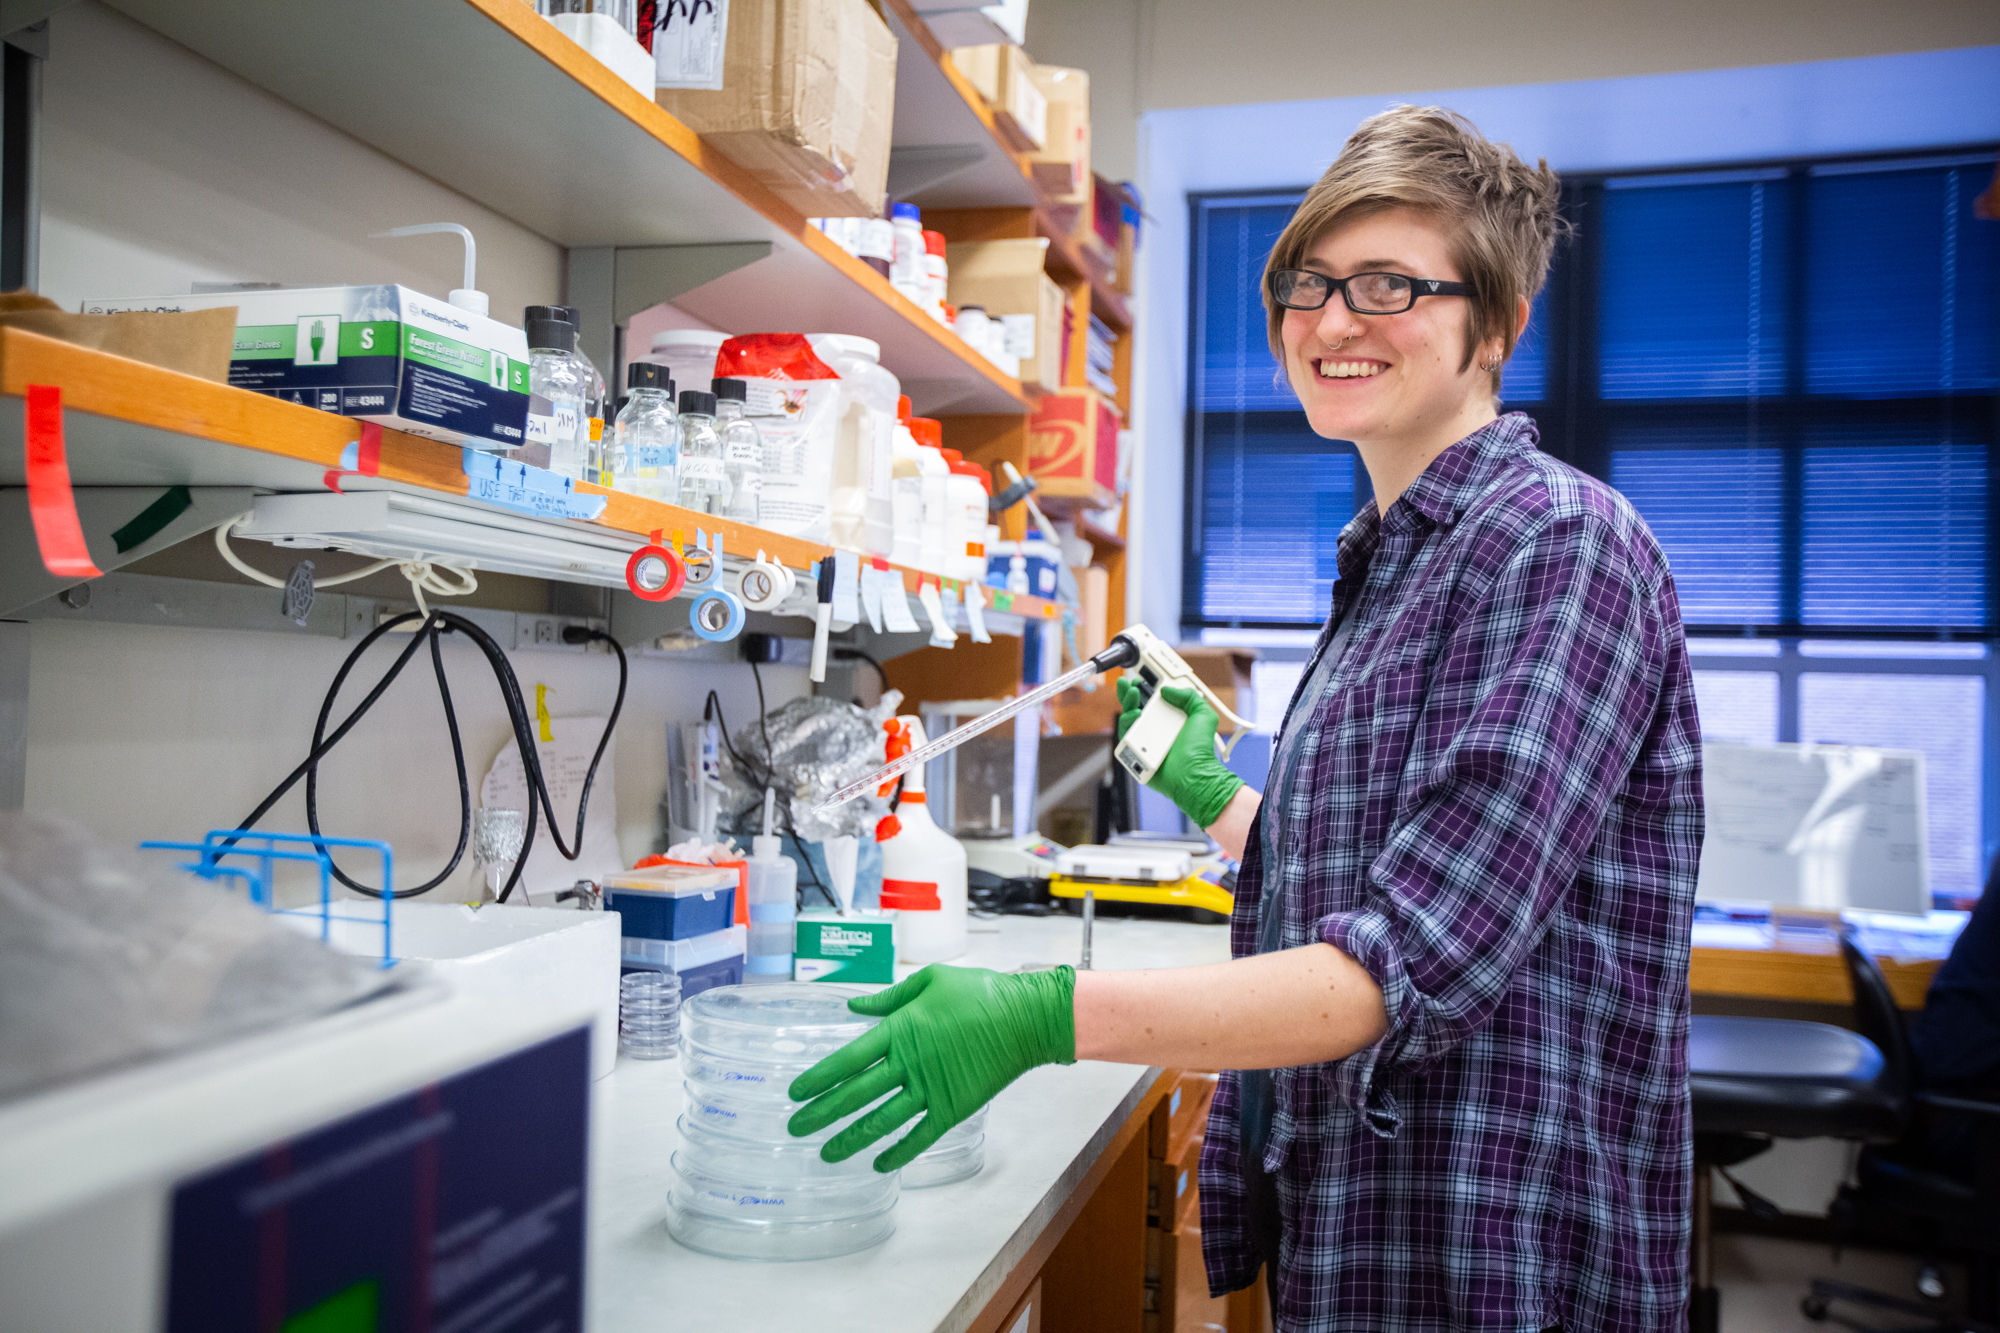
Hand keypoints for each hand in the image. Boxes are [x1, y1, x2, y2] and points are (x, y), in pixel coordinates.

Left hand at [787, 964, 1075, 1170]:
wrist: (1025, 1018)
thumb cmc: (979, 992)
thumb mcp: (931, 981)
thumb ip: (889, 997)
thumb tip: (854, 1006)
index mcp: (900, 1030)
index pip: (847, 1059)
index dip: (818, 1078)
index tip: (794, 1093)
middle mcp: (909, 1063)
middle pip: (856, 1094)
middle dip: (822, 1114)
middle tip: (795, 1129)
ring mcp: (931, 1089)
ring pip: (882, 1120)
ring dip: (851, 1139)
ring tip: (826, 1154)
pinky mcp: (953, 1107)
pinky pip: (919, 1136)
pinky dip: (898, 1152)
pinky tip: (878, 1164)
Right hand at [1113, 679, 1244, 828]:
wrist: (1193, 773)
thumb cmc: (1200, 750)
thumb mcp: (1203, 715)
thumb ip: (1189, 696)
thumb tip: (1166, 690)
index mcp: (1169, 721)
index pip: (1152, 702)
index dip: (1144, 689)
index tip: (1140, 679)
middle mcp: (1154, 731)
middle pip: (1135, 708)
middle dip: (1129, 693)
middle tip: (1127, 683)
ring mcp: (1143, 742)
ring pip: (1128, 720)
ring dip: (1128, 704)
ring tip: (1133, 695)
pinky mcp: (1134, 754)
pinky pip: (1125, 737)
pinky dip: (1127, 724)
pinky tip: (1134, 715)